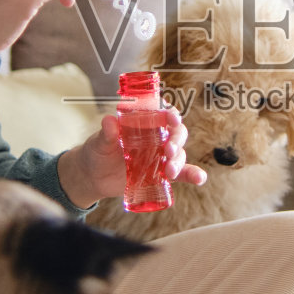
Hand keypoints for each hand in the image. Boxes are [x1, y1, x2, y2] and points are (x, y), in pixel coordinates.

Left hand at [57, 106, 207, 209]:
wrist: (93, 177)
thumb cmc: (97, 152)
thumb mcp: (99, 142)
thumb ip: (106, 133)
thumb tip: (109, 121)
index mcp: (143, 123)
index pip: (162, 114)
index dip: (170, 114)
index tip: (172, 118)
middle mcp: (156, 137)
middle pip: (176, 133)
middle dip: (176, 140)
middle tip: (168, 151)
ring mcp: (160, 156)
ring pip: (179, 154)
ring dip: (179, 161)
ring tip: (169, 171)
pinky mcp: (162, 173)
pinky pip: (182, 173)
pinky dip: (192, 175)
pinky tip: (200, 179)